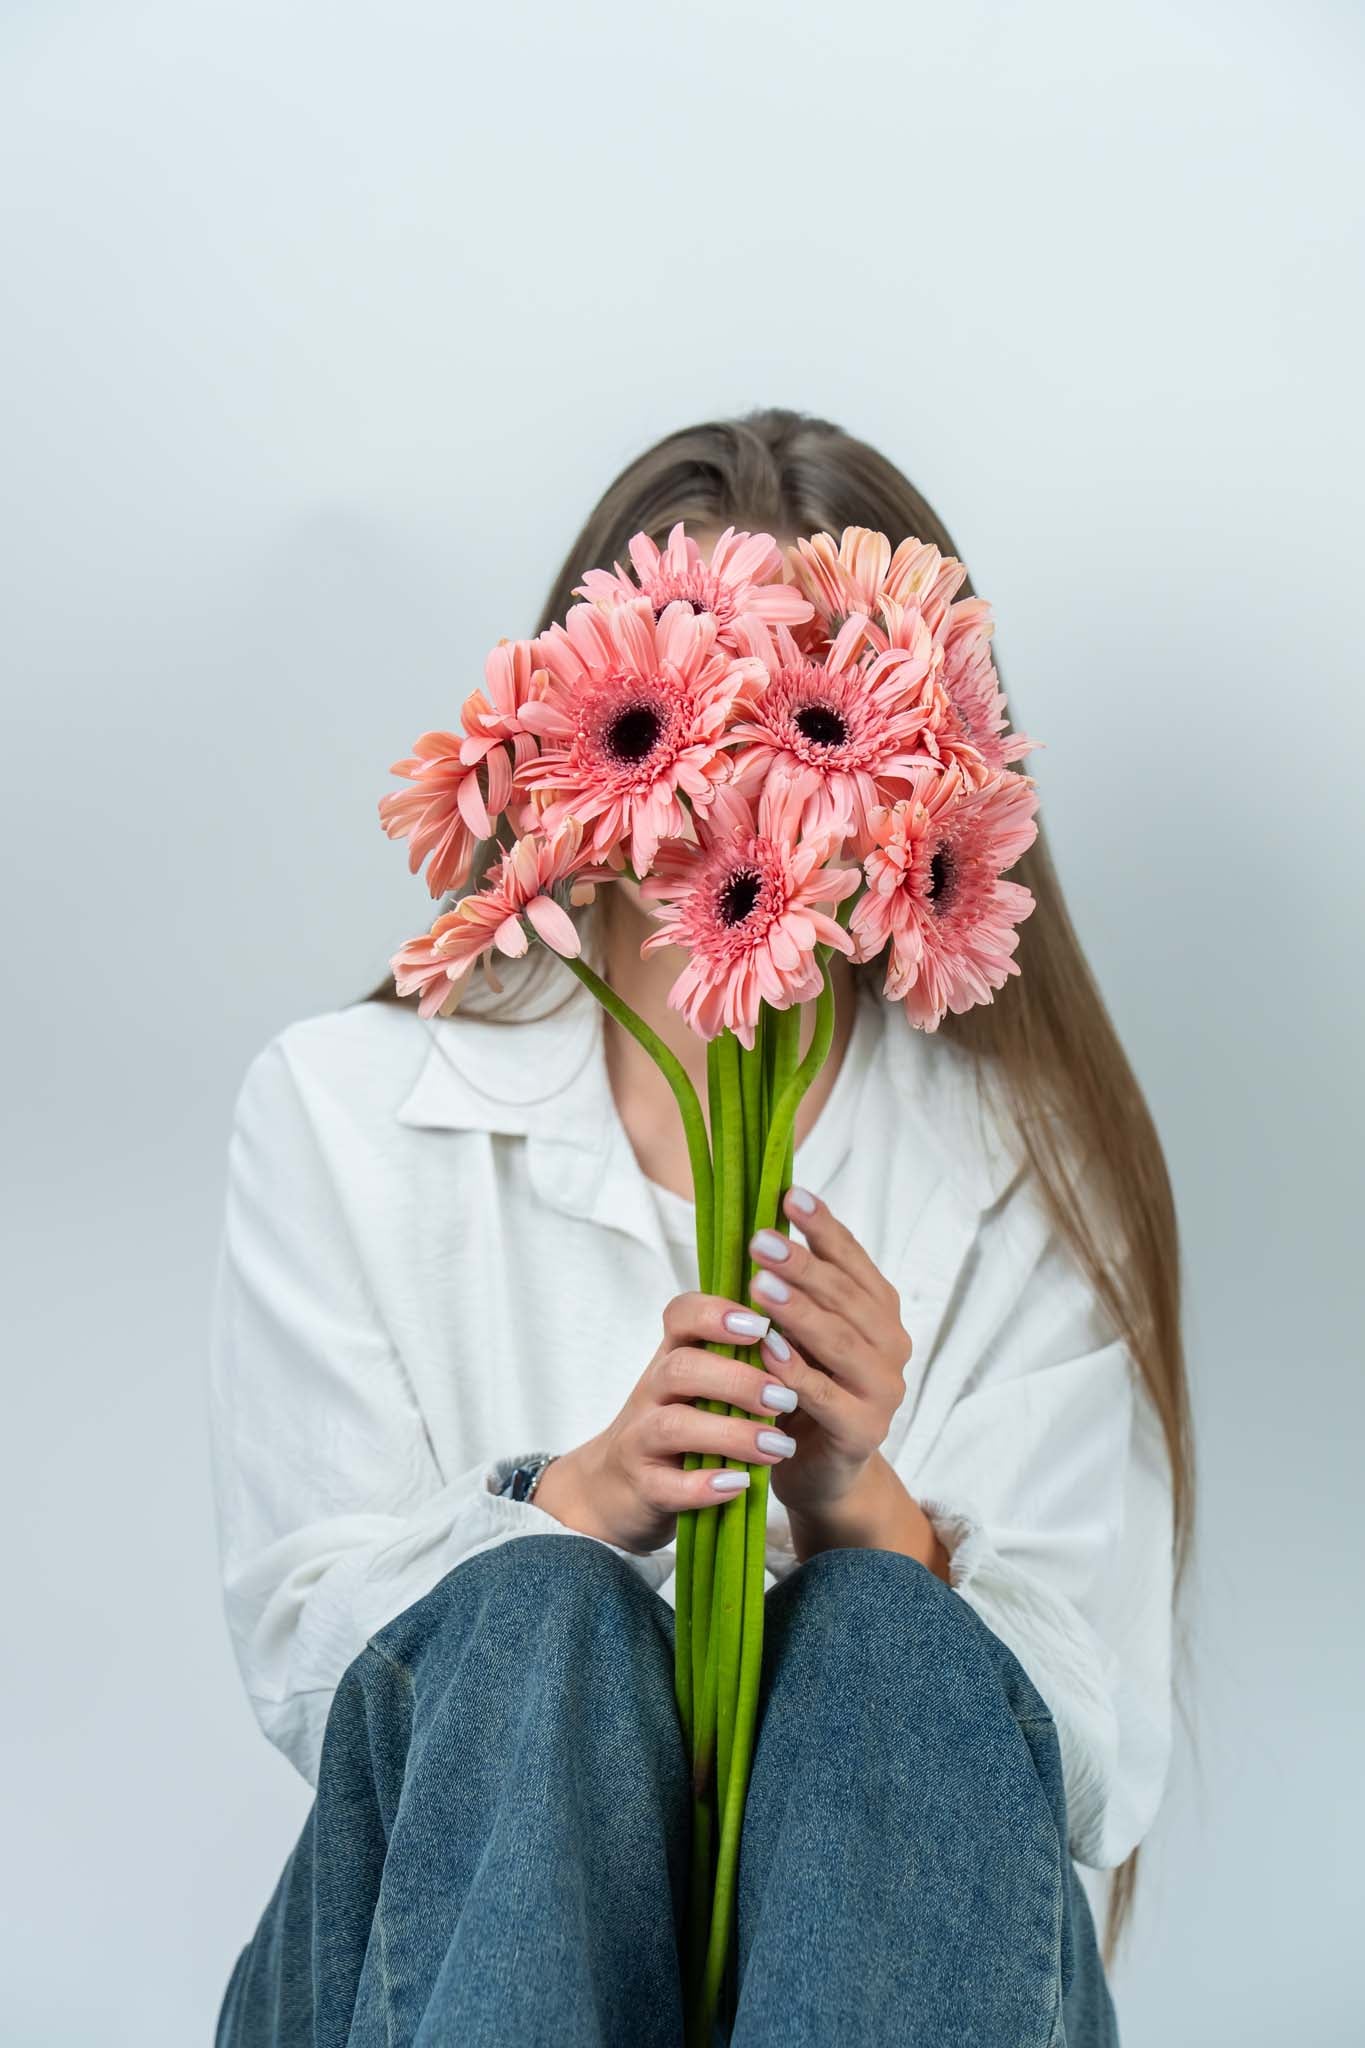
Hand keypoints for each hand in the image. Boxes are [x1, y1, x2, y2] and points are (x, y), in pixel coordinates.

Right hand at [533, 1290, 802, 1554]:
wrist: (618, 1489)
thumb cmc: (676, 1427)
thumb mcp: (700, 1387)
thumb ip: (737, 1361)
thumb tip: (799, 1337)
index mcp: (672, 1358)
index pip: (681, 1317)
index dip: (716, 1315)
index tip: (761, 1326)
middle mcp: (651, 1392)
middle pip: (681, 1368)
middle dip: (737, 1380)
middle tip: (785, 1397)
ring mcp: (639, 1439)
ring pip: (673, 1426)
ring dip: (731, 1434)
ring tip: (777, 1446)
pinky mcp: (641, 1486)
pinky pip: (666, 1484)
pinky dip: (704, 1485)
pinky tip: (740, 1484)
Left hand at [744, 1185, 913, 1523]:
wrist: (817, 1469)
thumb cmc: (802, 1386)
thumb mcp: (800, 1332)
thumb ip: (795, 1288)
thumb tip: (762, 1223)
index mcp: (880, 1312)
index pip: (853, 1261)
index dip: (824, 1227)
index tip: (790, 1195)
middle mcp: (892, 1346)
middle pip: (846, 1298)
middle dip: (803, 1266)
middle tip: (762, 1240)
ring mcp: (884, 1391)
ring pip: (840, 1343)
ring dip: (799, 1312)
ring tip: (760, 1285)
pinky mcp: (864, 1432)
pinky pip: (827, 1397)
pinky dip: (798, 1373)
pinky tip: (769, 1350)